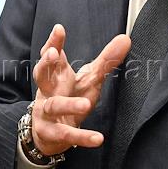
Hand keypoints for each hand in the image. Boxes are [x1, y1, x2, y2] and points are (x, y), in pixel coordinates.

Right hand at [30, 24, 129, 155]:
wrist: (50, 133)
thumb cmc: (71, 97)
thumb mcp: (90, 78)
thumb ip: (106, 60)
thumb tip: (125, 38)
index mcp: (56, 75)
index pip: (52, 56)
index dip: (54, 42)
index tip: (59, 29)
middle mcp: (48, 91)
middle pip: (42, 75)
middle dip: (46, 64)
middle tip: (53, 54)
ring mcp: (47, 112)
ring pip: (54, 106)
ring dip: (69, 105)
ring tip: (85, 105)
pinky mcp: (52, 133)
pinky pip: (67, 135)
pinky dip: (82, 137)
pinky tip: (98, 138)